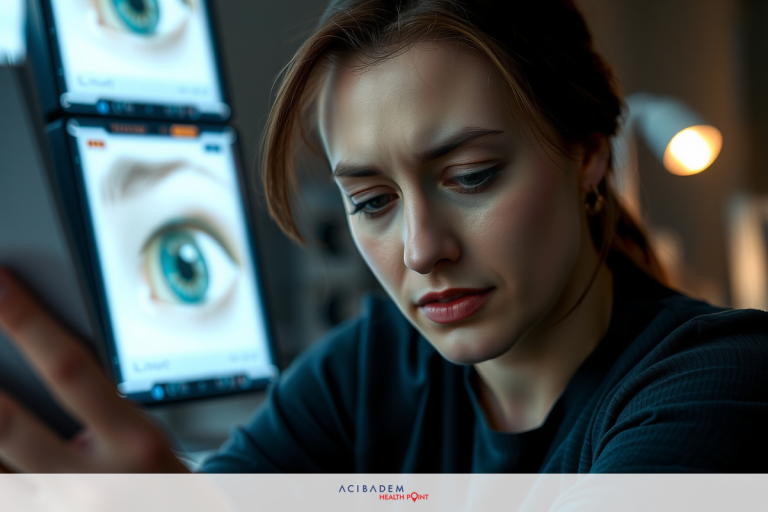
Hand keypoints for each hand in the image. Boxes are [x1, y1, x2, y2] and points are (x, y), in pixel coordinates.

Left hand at [0, 269, 187, 472]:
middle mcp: (95, 481)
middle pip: (6, 426)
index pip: (71, 370)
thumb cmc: (162, 484)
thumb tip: (30, 367)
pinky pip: (7, 492)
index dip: (28, 323)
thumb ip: (93, 408)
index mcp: (134, 441)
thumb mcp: (145, 436)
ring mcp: (66, 511)